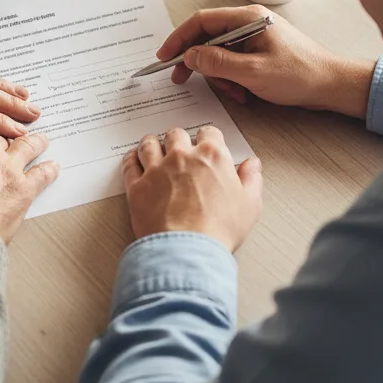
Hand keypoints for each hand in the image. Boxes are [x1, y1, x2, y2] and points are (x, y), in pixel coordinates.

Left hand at [122, 127, 261, 251]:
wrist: (187, 250)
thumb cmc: (219, 229)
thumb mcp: (250, 204)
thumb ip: (251, 179)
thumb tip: (252, 164)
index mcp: (211, 156)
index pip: (209, 133)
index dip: (208, 138)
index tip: (207, 143)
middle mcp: (182, 157)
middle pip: (176, 135)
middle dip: (179, 139)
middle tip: (180, 148)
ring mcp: (156, 170)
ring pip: (149, 144)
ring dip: (152, 143)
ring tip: (153, 146)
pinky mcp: (137, 186)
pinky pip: (130, 164)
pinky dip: (131, 159)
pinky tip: (133, 159)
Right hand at [158, 5, 375, 116]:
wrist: (333, 85)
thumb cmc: (301, 75)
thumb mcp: (252, 72)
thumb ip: (217, 63)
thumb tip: (190, 56)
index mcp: (248, 18)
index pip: (201, 21)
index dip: (179, 38)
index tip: (165, 56)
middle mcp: (250, 22)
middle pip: (208, 38)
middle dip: (198, 63)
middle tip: (183, 79)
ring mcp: (255, 37)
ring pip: (220, 54)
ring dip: (220, 76)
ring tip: (235, 92)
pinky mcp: (260, 51)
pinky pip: (234, 62)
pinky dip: (233, 79)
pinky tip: (244, 93)